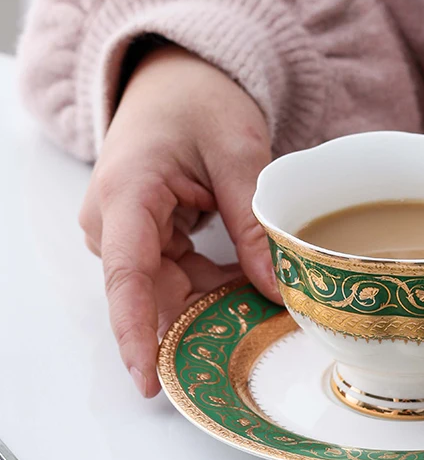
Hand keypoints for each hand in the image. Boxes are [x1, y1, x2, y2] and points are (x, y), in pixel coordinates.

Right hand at [80, 45, 279, 396]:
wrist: (179, 78)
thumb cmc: (200, 101)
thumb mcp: (239, 154)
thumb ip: (253, 224)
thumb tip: (273, 291)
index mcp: (127, 193)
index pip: (127, 278)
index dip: (137, 333)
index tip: (149, 381)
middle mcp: (115, 221)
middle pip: (151, 293)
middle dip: (198, 323)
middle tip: (253, 342)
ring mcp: (127, 231)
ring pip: (166, 290)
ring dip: (212, 304)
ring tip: (262, 310)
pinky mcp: (146, 235)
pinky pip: (177, 276)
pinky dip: (213, 285)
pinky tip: (249, 285)